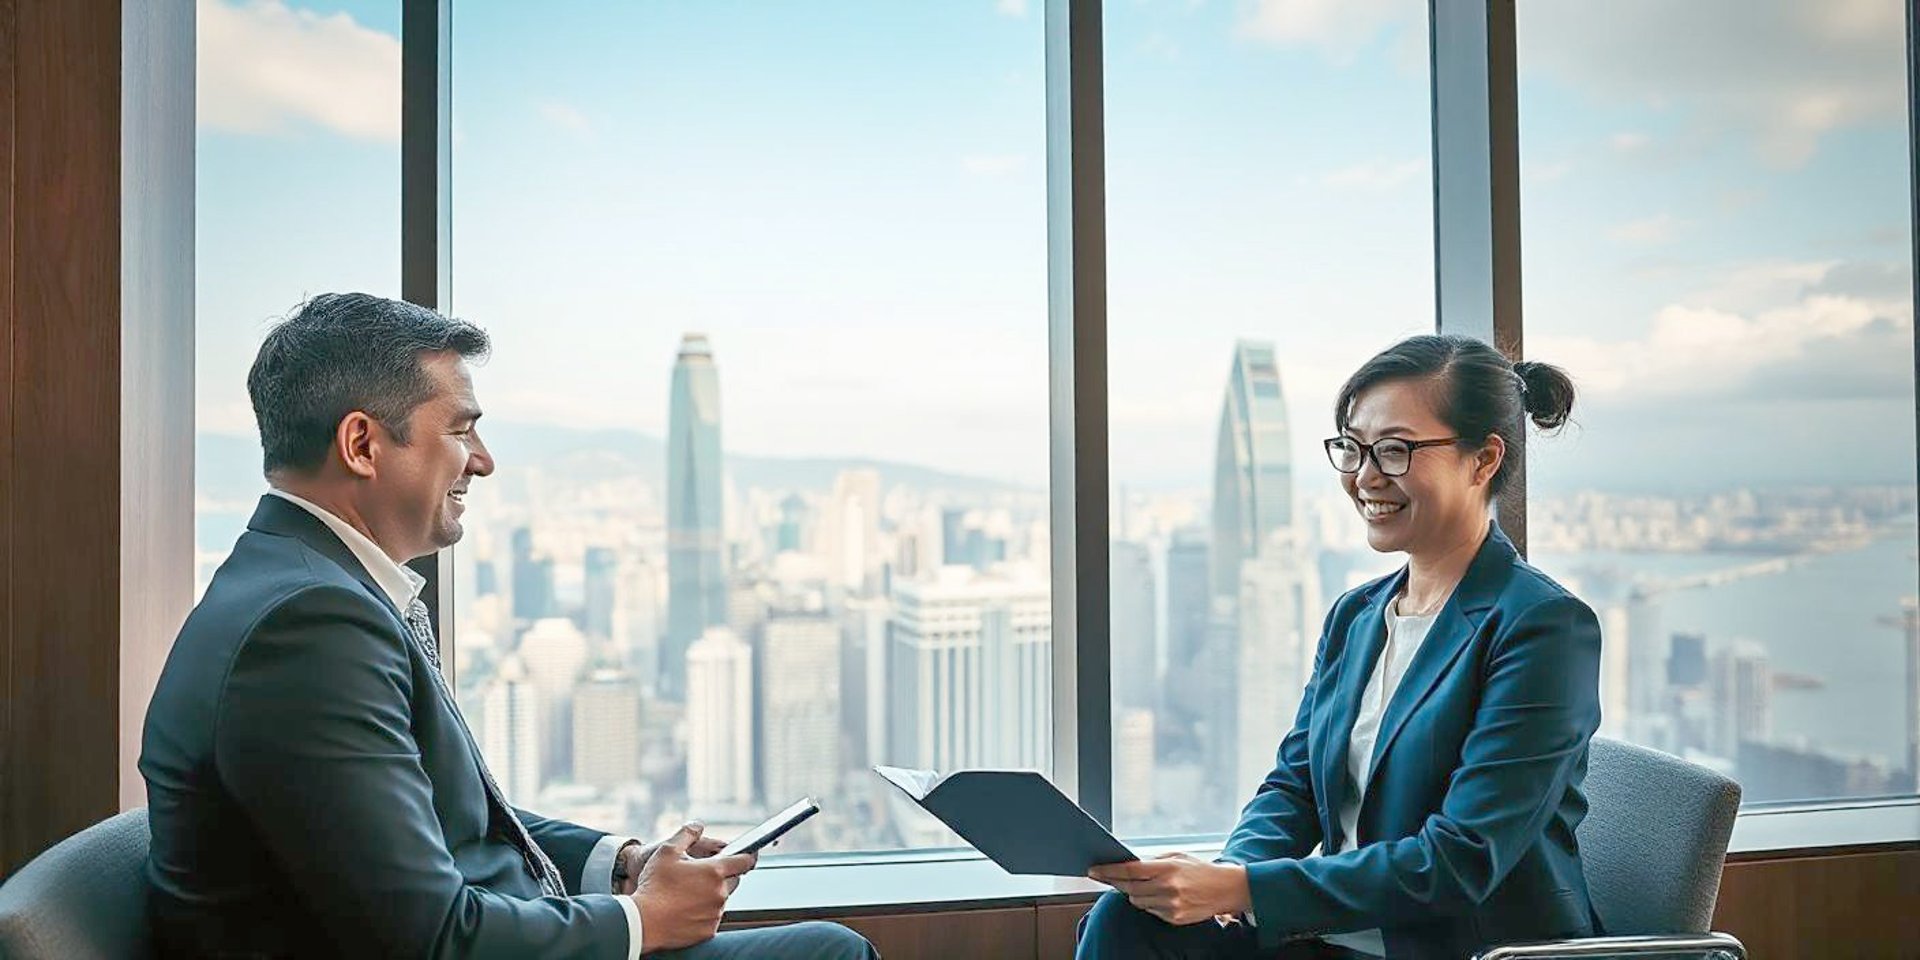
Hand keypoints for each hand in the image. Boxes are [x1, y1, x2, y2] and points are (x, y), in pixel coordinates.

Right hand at [629, 822, 757, 952]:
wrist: (643, 922)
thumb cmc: (654, 887)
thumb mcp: (667, 851)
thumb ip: (686, 834)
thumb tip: (697, 825)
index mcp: (714, 872)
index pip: (745, 861)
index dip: (748, 856)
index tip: (748, 855)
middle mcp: (720, 893)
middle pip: (734, 880)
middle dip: (723, 876)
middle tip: (700, 876)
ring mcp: (715, 913)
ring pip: (721, 900)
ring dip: (711, 895)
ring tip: (687, 894)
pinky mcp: (709, 931)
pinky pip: (712, 918)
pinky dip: (703, 913)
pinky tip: (685, 909)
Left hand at [1087, 853, 1250, 926]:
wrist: (1226, 889)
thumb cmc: (1200, 870)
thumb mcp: (1177, 857)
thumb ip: (1153, 861)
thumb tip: (1129, 865)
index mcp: (1167, 869)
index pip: (1129, 871)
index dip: (1109, 871)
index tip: (1095, 870)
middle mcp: (1167, 888)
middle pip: (1129, 888)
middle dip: (1116, 882)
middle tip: (1106, 876)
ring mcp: (1171, 906)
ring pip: (1137, 901)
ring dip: (1135, 893)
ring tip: (1146, 885)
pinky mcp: (1174, 918)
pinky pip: (1150, 911)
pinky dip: (1149, 903)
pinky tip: (1160, 896)